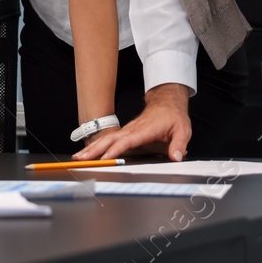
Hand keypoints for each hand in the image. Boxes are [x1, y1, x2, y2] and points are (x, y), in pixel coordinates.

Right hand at [73, 84, 192, 160]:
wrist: (166, 103)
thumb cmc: (173, 117)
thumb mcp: (182, 130)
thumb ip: (179, 144)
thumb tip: (176, 157)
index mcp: (144, 130)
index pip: (127, 141)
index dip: (115, 150)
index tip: (105, 159)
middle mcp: (132, 130)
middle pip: (109, 140)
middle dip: (94, 149)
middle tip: (81, 159)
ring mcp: (127, 131)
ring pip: (106, 139)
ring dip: (92, 148)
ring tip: (79, 157)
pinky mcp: (125, 134)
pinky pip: (108, 140)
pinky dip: (97, 146)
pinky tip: (89, 153)